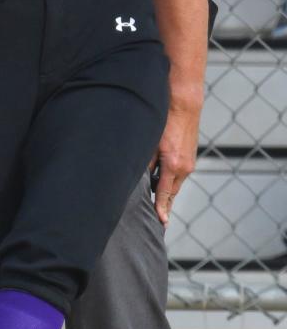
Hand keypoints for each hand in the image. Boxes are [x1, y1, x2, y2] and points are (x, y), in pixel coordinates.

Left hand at [148, 101, 201, 225]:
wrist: (184, 106)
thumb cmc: (164, 122)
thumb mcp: (150, 144)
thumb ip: (145, 163)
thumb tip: (139, 178)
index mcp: (173, 166)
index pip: (165, 194)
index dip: (161, 209)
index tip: (160, 222)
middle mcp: (184, 167)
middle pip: (171, 192)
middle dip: (164, 205)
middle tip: (158, 220)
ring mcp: (189, 163)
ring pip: (175, 184)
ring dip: (166, 193)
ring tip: (158, 206)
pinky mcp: (190, 158)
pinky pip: (178, 175)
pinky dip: (170, 181)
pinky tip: (161, 184)